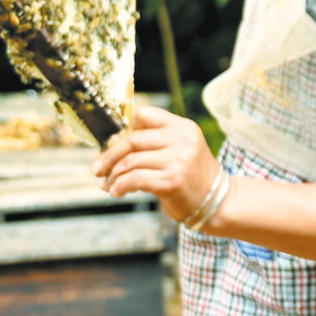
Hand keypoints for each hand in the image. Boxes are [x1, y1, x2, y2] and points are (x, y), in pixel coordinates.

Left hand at [95, 106, 222, 223]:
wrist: (217, 201)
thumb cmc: (192, 177)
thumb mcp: (181, 150)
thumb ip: (155, 143)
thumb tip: (112, 147)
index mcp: (183, 127)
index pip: (145, 114)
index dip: (126, 129)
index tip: (116, 146)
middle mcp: (182, 140)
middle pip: (133, 140)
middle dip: (109, 156)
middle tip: (98, 169)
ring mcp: (178, 160)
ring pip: (130, 161)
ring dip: (113, 175)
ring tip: (108, 185)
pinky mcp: (171, 180)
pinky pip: (134, 179)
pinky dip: (120, 186)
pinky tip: (117, 192)